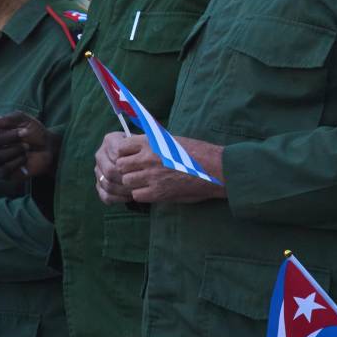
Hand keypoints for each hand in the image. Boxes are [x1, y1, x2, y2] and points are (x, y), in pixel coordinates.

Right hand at [0, 112, 59, 180]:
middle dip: (6, 137)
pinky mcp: (0, 174)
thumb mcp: (24, 119)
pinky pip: (2, 169)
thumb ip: (8, 119)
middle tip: (24, 133)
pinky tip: (24, 158)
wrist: (48, 148)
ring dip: (14, 150)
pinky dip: (17, 162)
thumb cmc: (33, 132)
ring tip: (26, 146)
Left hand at [95, 133, 224, 204]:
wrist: (215, 169)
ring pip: (127, 181)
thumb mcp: (172, 140)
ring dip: (133, 182)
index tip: (132, 157)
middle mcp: (148, 158)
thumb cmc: (197, 152)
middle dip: (127, 169)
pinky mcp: (159, 193)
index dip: (125, 153)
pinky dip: (142, 194)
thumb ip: (152, 143)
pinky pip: (137, 195)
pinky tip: (151, 191)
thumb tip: (135, 146)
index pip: (121, 147)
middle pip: (121, 166)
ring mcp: (152, 176)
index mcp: (151, 142)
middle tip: (137, 172)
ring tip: (145, 182)